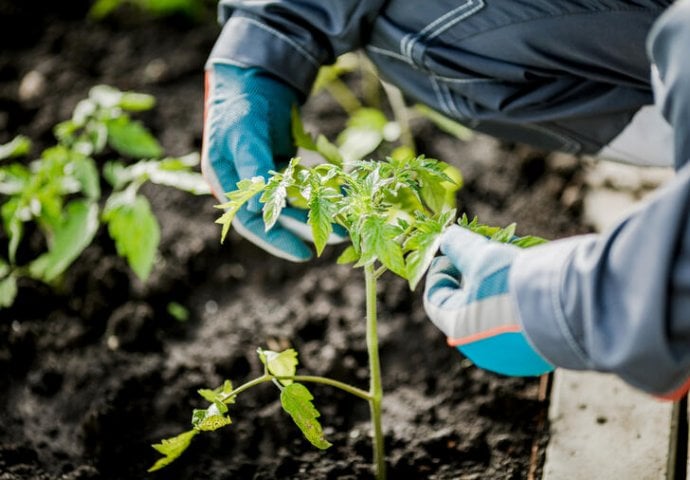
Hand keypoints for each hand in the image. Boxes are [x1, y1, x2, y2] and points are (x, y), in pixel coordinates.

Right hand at [202, 63, 344, 260]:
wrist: (255, 75)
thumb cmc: (242, 104)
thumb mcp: (244, 134)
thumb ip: (253, 167)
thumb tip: (258, 207)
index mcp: (226, 182)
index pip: (251, 222)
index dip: (277, 241)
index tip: (304, 254)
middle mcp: (246, 183)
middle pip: (277, 216)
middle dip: (307, 228)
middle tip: (337, 237)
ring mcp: (266, 174)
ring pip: (295, 202)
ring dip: (319, 211)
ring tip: (347, 221)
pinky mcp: (284, 164)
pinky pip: (306, 184)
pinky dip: (323, 190)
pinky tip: (343, 195)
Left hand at [423, 225, 552, 375]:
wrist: (573, 306)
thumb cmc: (517, 282)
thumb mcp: (483, 256)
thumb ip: (461, 247)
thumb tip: (448, 237)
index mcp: (460, 329)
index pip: (435, 298)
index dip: (441, 271)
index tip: (453, 251)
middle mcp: (482, 348)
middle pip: (467, 304)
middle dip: (473, 273)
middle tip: (485, 251)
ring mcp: (511, 354)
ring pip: (494, 311)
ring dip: (498, 284)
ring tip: (512, 258)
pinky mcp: (537, 352)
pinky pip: (519, 322)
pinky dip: (518, 300)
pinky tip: (531, 277)